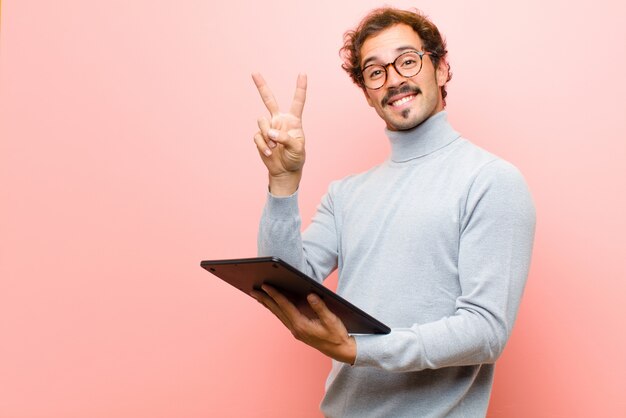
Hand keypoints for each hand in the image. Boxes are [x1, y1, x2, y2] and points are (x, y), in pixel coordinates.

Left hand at [251, 284, 356, 363]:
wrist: (341, 351)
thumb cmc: (337, 335)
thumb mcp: (331, 320)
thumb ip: (320, 307)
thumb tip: (311, 295)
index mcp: (302, 325)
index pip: (285, 306)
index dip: (275, 295)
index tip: (266, 286)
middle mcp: (295, 329)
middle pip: (277, 311)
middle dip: (265, 299)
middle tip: (253, 290)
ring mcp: (296, 331)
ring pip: (278, 315)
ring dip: (268, 304)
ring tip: (258, 296)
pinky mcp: (298, 331)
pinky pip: (283, 318)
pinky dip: (276, 310)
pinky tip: (273, 305)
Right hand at [252, 73, 306, 195]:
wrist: (285, 171)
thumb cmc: (295, 158)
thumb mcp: (297, 149)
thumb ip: (286, 138)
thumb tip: (271, 132)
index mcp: (293, 120)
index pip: (297, 101)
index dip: (300, 88)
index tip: (302, 73)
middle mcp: (279, 120)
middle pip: (269, 99)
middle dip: (261, 86)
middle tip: (254, 72)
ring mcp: (269, 128)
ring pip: (262, 122)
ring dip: (268, 136)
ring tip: (275, 147)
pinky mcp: (260, 137)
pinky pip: (258, 136)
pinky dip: (263, 145)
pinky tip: (269, 152)